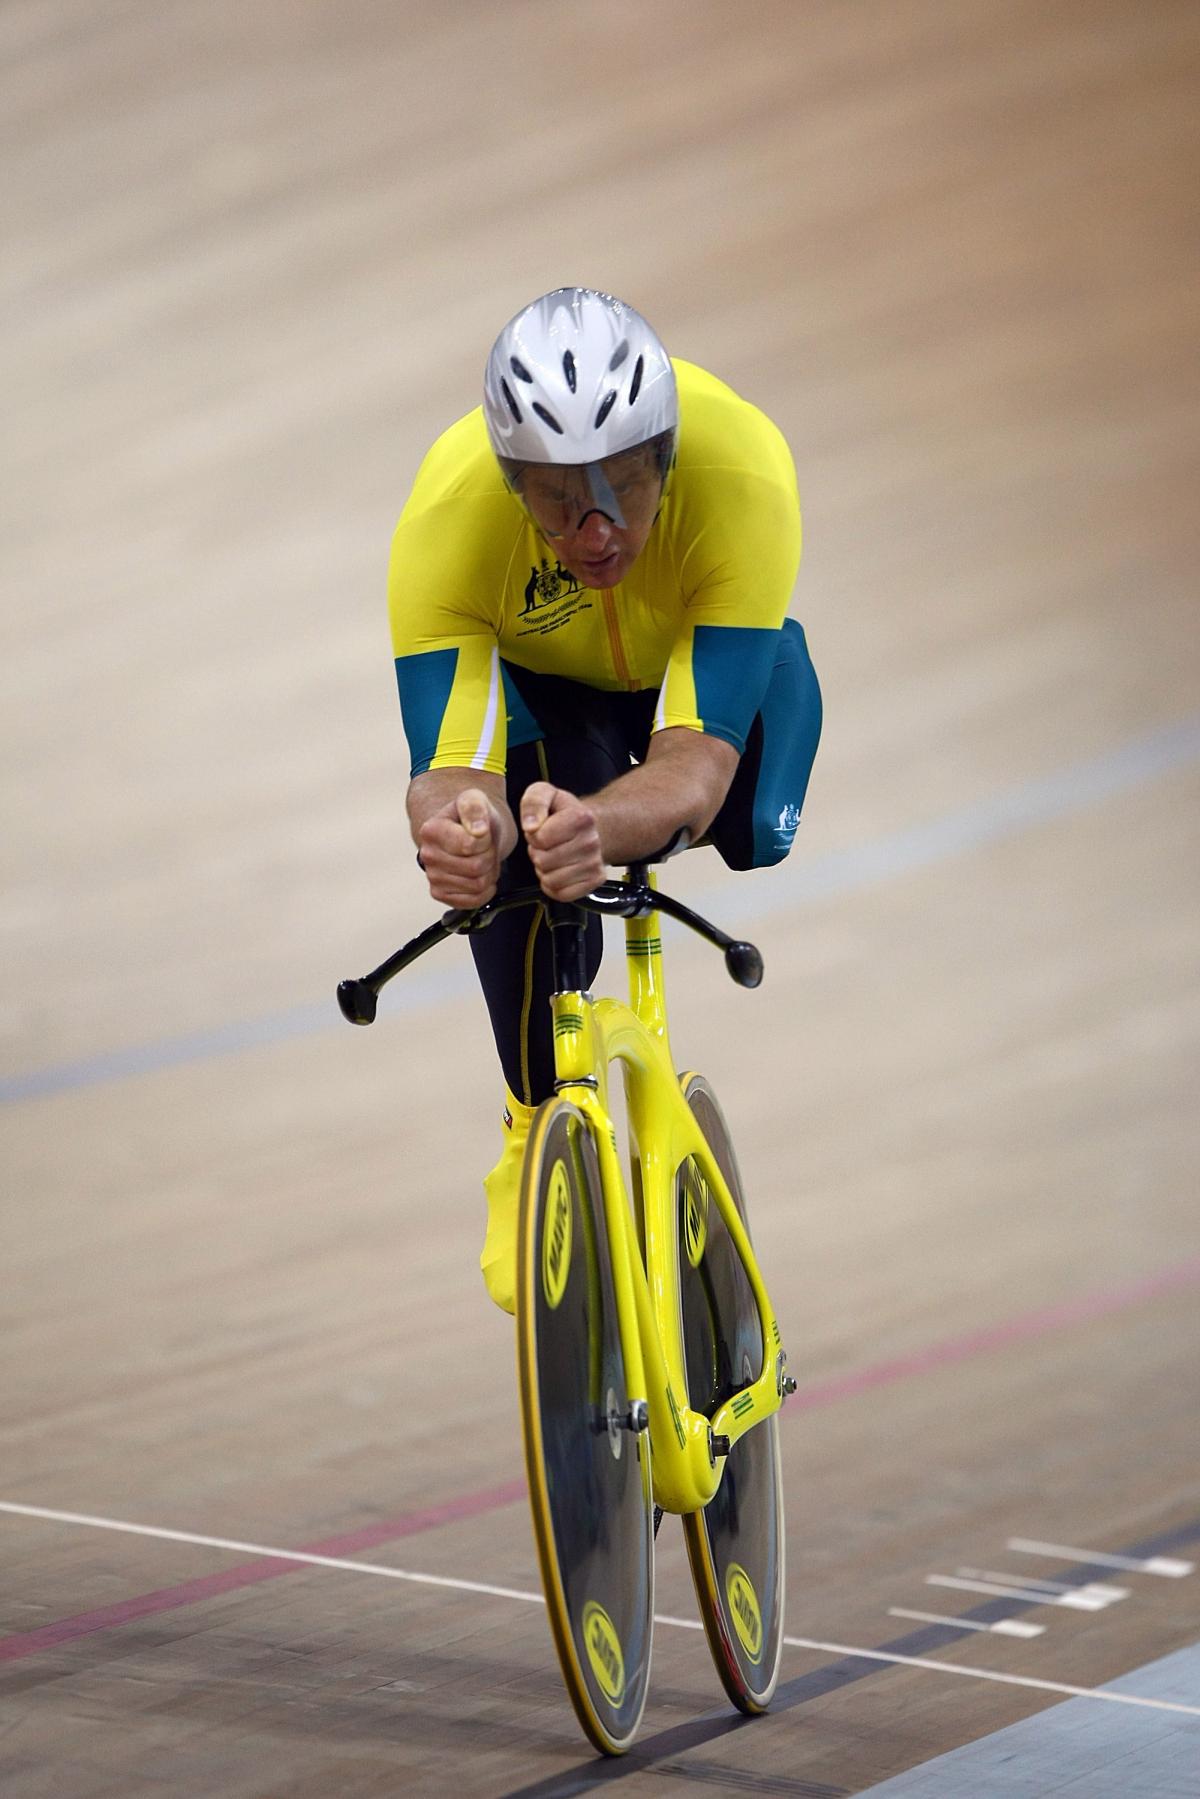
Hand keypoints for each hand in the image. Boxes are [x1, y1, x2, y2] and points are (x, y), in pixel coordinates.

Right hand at [417, 787, 505, 907]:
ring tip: (482, 858)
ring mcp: (432, 876)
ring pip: (477, 885)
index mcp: (431, 830)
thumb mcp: (477, 800)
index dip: (486, 840)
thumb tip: (477, 831)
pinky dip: (484, 891)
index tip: (483, 832)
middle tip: (485, 847)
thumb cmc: (475, 818)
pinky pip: (472, 901)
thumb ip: (475, 807)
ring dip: (489, 873)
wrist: (472, 832)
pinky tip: (481, 875)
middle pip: (476, 867)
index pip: (471, 845)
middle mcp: (427, 855)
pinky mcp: (440, 893)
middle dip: (490, 857)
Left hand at [521, 782, 605, 899]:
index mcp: (581, 818)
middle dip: (538, 853)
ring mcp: (595, 864)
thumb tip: (531, 825)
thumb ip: (533, 802)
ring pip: (551, 880)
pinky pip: (561, 894)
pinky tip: (560, 870)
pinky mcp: (594, 882)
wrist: (589, 828)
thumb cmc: (564, 813)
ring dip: (545, 870)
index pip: (539, 838)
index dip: (534, 835)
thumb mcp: (544, 794)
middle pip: (543, 861)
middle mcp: (592, 842)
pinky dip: (554, 885)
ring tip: (554, 855)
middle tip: (547, 844)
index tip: (542, 829)